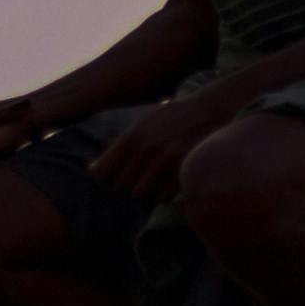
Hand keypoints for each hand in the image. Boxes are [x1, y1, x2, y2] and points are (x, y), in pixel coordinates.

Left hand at [88, 85, 241, 196]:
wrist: (212, 108)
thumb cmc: (175, 116)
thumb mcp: (144, 122)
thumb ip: (120, 145)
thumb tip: (92, 170)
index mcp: (132, 136)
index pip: (104, 170)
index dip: (108, 176)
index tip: (117, 174)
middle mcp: (146, 149)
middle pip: (120, 184)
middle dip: (126, 184)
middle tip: (137, 179)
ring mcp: (165, 161)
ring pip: (139, 193)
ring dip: (144, 190)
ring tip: (153, 183)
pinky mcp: (184, 170)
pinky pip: (161, 196)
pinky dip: (162, 194)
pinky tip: (168, 185)